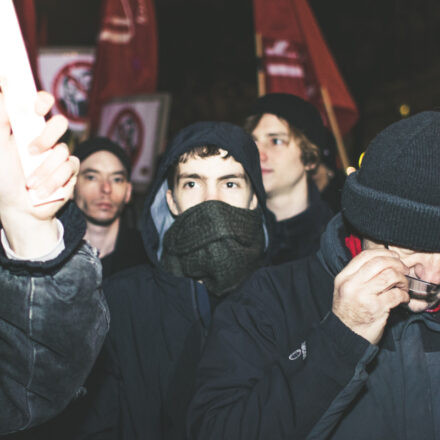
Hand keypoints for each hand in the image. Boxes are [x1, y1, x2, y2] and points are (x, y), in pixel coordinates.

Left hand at [0, 91, 78, 257]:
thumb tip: (5, 86)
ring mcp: (60, 156)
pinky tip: (41, 190)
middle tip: (30, 151)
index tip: (36, 106)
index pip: (41, 104)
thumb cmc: (3, 177)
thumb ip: (0, 117)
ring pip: (63, 150)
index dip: (42, 100)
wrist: (18, 207)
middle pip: (60, 123)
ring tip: (30, 183)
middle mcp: (46, 139)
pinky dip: (53, 181)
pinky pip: (70, 168)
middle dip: (46, 138)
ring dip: (44, 169)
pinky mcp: (70, 172)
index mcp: (28, 128)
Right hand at [332, 249, 409, 344]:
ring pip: (390, 275)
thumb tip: (383, 261)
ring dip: (402, 279)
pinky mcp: (376, 308)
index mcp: (343, 277)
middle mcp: (351, 284)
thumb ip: (358, 275)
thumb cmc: (348, 312)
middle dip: (396, 264)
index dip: (383, 253)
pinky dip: (403, 295)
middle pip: (379, 262)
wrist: (346, 335)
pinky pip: (396, 294)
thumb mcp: (345, 289)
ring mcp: (363, 296)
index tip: (393, 257)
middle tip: (403, 270)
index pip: (364, 256)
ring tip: (403, 285)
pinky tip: (402, 298)